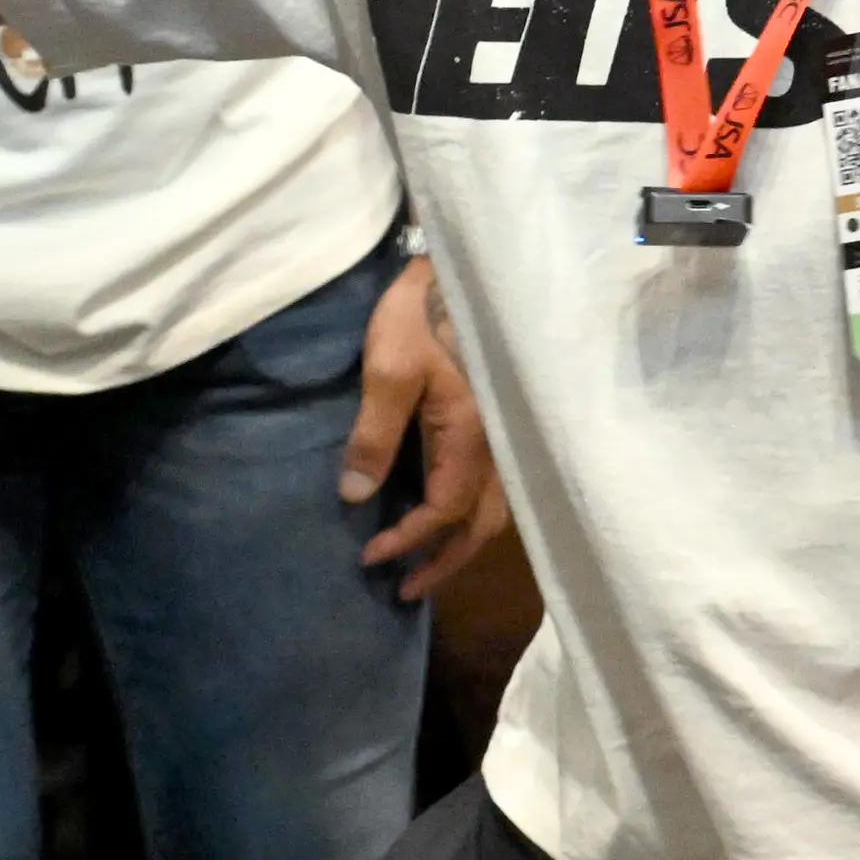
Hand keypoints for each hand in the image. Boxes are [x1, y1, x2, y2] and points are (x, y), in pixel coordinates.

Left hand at [340, 261, 510, 602]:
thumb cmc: (425, 314)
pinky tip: (448, 513)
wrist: (464, 267)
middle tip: (405, 591)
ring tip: (427, 563)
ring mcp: (505, 434)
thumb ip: (373, 435)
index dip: (407, 541)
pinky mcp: (500, 421)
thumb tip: (354, 495)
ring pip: (496, 509)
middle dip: (444, 562)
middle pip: (481, 525)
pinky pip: (495, 486)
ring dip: (461, 543)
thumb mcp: (389, 368)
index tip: (369, 558)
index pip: (444, 512)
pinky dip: (471, 514)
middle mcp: (498, 445)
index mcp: (471, 436)